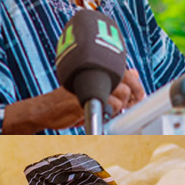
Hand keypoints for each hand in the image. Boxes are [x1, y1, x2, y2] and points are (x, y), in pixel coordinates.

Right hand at [2, 69, 145, 133]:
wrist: (44, 109)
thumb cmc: (69, 99)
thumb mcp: (91, 86)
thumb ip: (113, 79)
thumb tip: (134, 72)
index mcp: (96, 69)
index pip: (126, 72)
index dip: (137, 86)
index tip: (140, 97)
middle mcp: (93, 74)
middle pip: (127, 83)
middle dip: (131, 98)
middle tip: (128, 107)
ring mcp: (89, 86)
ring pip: (120, 96)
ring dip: (119, 107)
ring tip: (109, 111)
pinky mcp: (85, 100)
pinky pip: (108, 106)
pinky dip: (109, 113)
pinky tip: (102, 115)